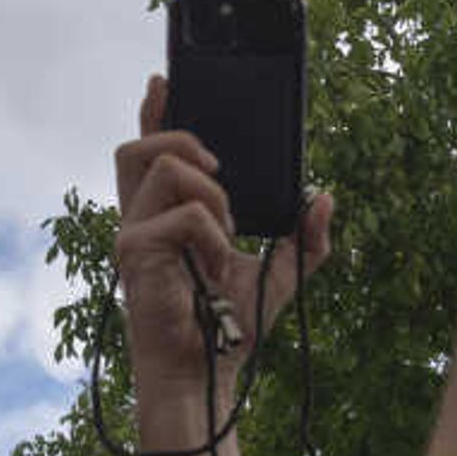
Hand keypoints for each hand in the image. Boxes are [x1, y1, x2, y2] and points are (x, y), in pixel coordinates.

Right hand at [116, 78, 335, 398]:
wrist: (207, 372)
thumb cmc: (229, 329)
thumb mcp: (282, 274)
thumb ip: (306, 237)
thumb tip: (324, 197)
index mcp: (164, 217)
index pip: (149, 154)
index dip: (153, 114)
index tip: (162, 83)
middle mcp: (140, 220)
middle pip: (136, 147)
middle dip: (180, 136)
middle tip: (221, 169)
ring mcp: (132, 234)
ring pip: (162, 165)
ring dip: (208, 189)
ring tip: (226, 227)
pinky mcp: (133, 251)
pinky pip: (183, 212)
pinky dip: (213, 232)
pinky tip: (216, 263)